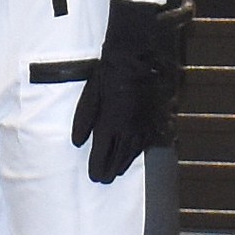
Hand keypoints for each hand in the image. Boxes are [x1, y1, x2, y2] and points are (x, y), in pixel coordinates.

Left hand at [71, 0, 164, 183]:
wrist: (139, 56)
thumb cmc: (109, 71)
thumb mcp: (90, 93)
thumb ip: (83, 119)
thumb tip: (77, 142)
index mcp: (109, 124)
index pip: (101, 156)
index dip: (97, 168)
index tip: (94, 178)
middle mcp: (128, 129)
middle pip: (118, 159)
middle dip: (109, 170)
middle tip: (103, 179)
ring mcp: (145, 126)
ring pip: (133, 153)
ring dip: (123, 163)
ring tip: (116, 171)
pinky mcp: (157, 120)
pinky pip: (147, 142)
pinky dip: (138, 151)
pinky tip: (133, 154)